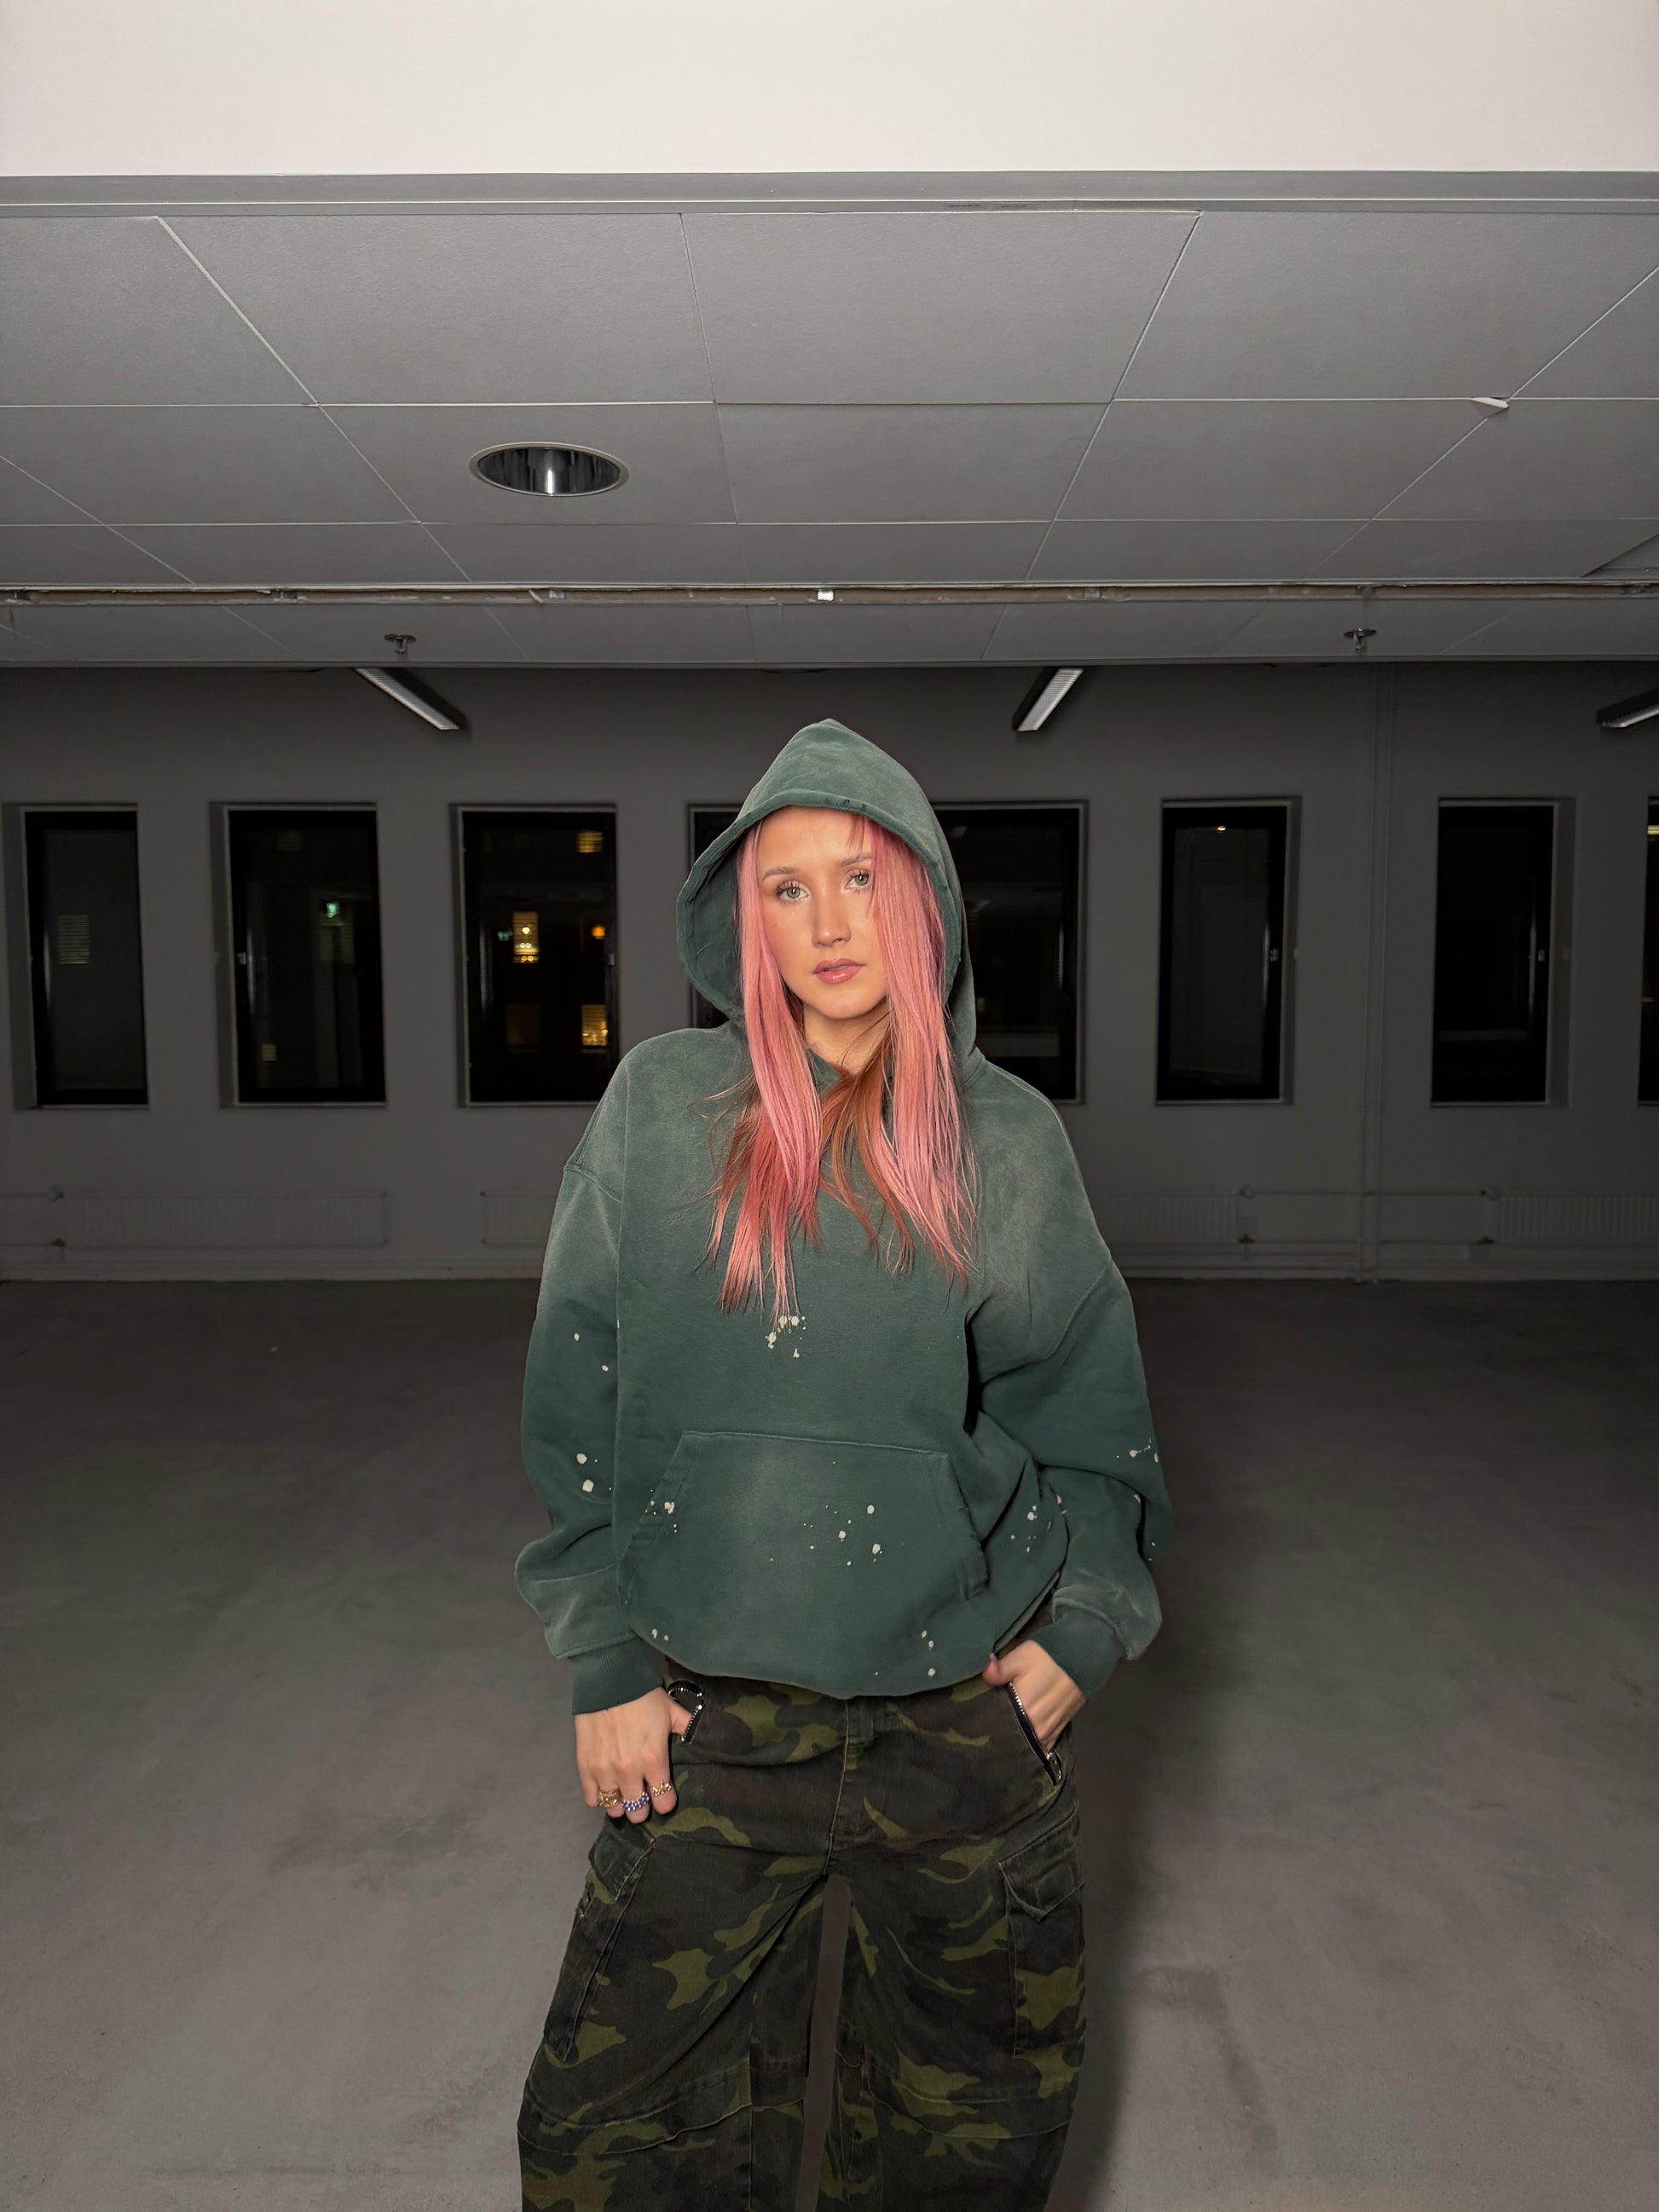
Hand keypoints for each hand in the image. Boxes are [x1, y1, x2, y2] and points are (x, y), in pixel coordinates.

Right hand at [575, 1686, 694, 1822]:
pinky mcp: (585, 1767)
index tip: (664, 1796)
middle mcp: (629, 1772)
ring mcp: (605, 1771)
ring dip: (620, 1803)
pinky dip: (598, 1797)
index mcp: (653, 1760)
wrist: (608, 1680)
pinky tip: (604, 1788)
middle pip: (637, 1811)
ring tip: (623, 1792)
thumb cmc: (643, 1695)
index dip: (665, 1801)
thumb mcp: (671, 1711)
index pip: (663, 1802)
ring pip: (613, 1808)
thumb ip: (686, 1727)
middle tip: (643, 1796)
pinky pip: (591, 1798)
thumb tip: (700, 1736)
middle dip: (642, 1806)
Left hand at [982, 1640, 1082, 1750]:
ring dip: (1017, 1740)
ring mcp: (1049, 1732)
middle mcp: (1036, 1728)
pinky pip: (1042, 1746)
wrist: (1081, 1658)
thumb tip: (984, 1674)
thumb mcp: (1020, 1656)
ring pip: (1027, 1744)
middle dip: (1000, 1735)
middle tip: (986, 1727)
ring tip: (1004, 1732)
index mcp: (1024, 1711)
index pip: (998, 1727)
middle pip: (1013, 1739)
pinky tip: (1023, 1737)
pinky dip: (1032, 1743)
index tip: (976, 1720)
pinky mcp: (1059, 1730)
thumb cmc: (1047, 1657)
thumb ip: (1000, 1669)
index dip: (986, 1725)